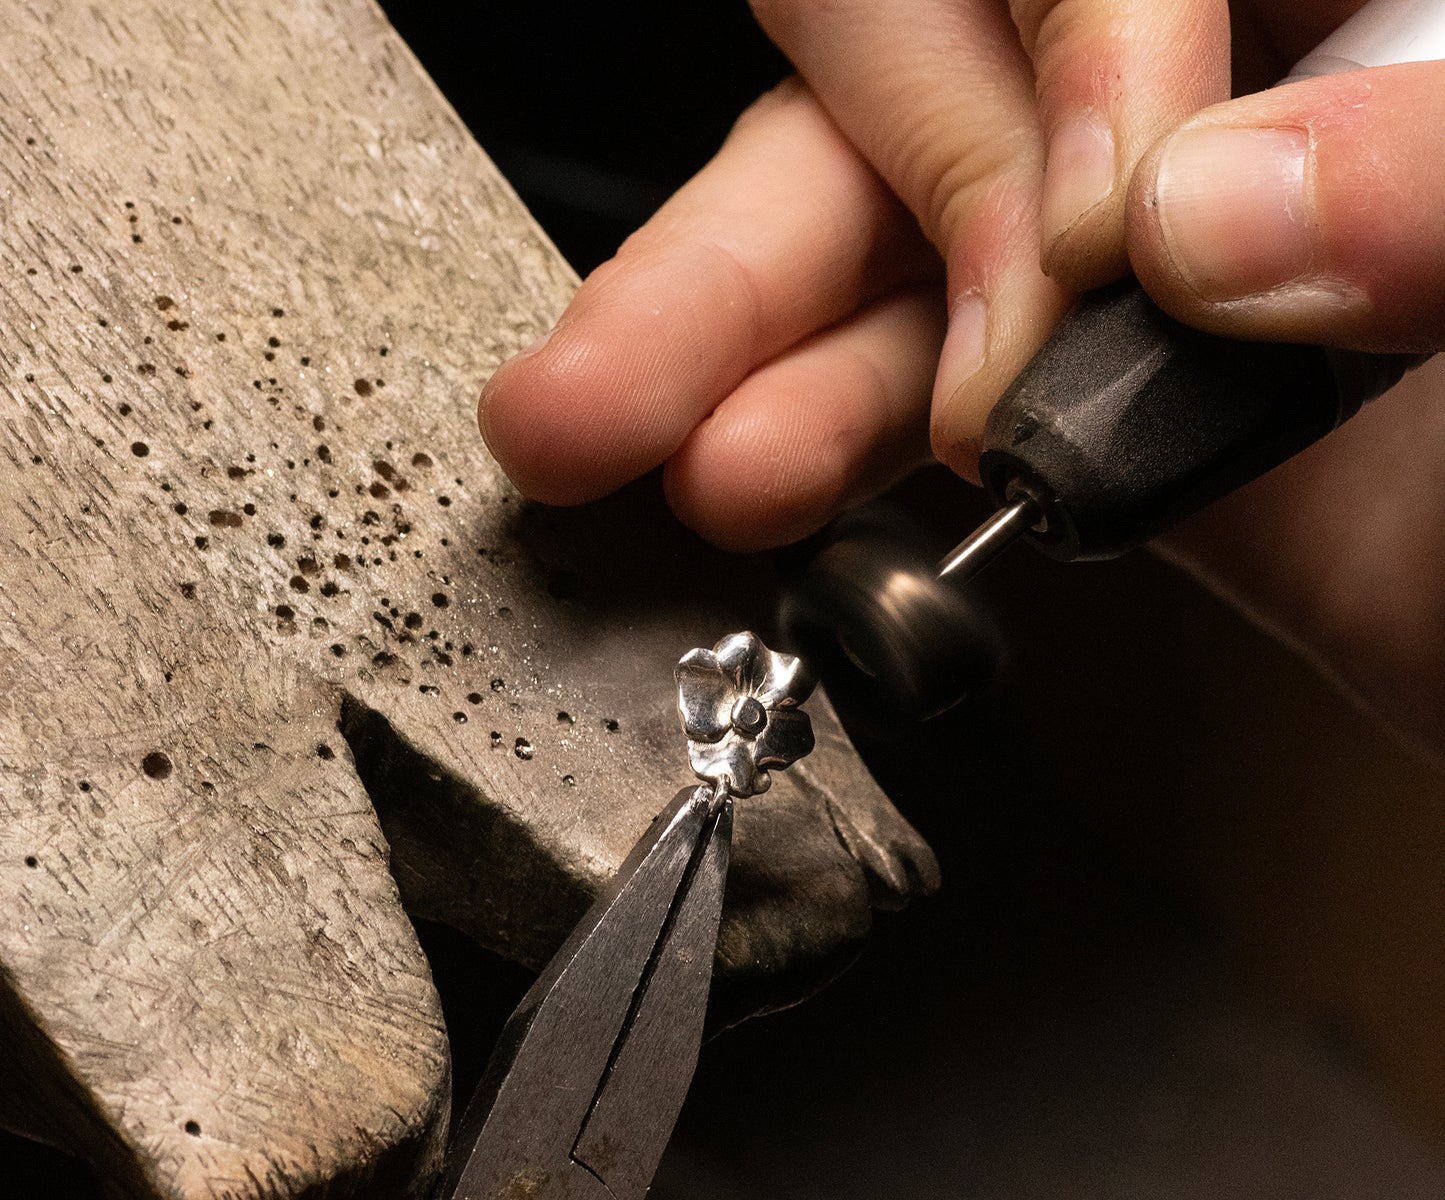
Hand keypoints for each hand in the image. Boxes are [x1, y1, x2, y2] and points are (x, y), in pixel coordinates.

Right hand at [478, 1, 1444, 753]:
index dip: (1046, 42)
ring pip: (896, 229)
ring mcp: (1164, 240)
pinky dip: (832, 436)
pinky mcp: (1116, 391)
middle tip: (661, 352)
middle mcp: (1246, 67)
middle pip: (943, 59)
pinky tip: (750, 484)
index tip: (1086, 240)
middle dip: (801, 208)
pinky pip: (928, 380)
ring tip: (611, 437)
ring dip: (749, 342)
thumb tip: (1200, 215)